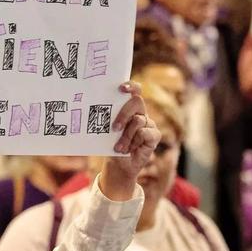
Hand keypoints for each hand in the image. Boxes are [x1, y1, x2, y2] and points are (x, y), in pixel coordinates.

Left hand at [101, 81, 160, 200]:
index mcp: (127, 108)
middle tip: (114, 128)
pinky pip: (145, 133)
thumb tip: (97, 110)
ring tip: (119, 148)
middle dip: (124, 114)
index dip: (131, 86)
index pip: (134, 91)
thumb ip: (108, 120)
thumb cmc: (110, 145)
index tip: (121, 88)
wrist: (118, 164)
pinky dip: (135, 142)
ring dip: (126, 136)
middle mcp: (140, 112)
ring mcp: (148, 123)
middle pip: (136, 102)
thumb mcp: (106, 131)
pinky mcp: (154, 135)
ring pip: (138, 121)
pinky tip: (130, 150)